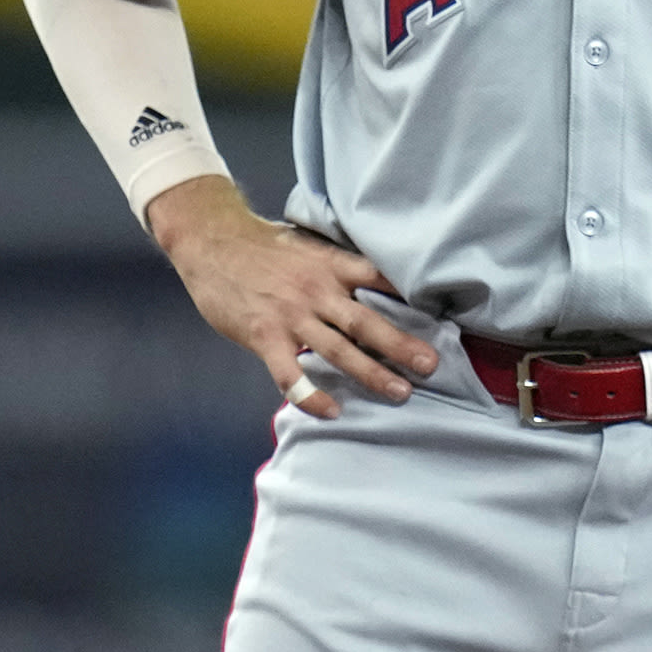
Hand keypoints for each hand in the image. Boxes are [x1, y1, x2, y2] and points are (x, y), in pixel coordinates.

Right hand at [145, 177, 437, 417]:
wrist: (210, 240)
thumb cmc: (259, 245)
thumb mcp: (305, 245)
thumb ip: (335, 267)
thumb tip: (372, 283)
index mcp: (329, 266)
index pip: (378, 279)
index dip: (410, 297)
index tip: (441, 316)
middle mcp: (316, 291)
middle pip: (366, 322)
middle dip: (401, 345)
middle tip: (431, 365)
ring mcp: (290, 315)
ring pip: (337, 350)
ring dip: (370, 373)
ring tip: (399, 392)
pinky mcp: (264, 335)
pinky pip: (291, 373)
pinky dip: (310, 394)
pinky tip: (331, 411)